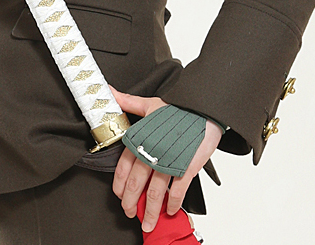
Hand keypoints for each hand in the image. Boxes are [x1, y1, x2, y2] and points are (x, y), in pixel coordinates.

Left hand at [111, 87, 222, 233]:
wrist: (204, 108)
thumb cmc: (179, 107)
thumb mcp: (149, 103)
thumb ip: (128, 102)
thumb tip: (110, 93)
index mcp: (140, 139)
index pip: (123, 168)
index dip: (119, 186)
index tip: (119, 196)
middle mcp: (151, 152)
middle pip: (135, 185)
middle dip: (130, 203)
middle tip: (129, 213)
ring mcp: (169, 162)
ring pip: (154, 194)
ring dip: (149, 212)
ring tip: (147, 223)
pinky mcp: (186, 168)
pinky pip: (177, 192)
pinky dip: (173, 204)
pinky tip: (171, 210)